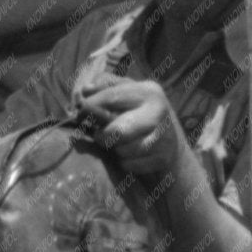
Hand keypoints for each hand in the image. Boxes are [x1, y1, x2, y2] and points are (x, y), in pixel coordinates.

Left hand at [70, 77, 185, 183]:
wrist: (172, 147)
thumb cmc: (142, 116)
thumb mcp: (129, 95)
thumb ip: (107, 87)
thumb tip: (86, 90)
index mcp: (148, 91)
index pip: (111, 97)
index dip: (90, 106)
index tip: (79, 114)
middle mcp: (158, 112)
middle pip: (117, 130)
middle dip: (102, 135)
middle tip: (99, 136)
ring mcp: (163, 137)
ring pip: (122, 150)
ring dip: (115, 150)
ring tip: (119, 144)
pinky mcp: (162, 159)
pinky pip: (129, 164)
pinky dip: (124, 163)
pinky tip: (131, 156)